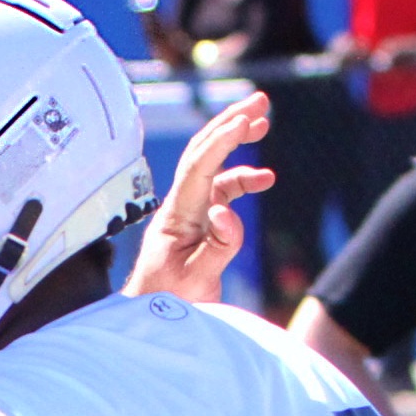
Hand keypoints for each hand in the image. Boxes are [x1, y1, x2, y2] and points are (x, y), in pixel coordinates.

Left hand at [124, 91, 273, 303]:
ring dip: (236, 142)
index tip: (246, 120)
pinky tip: (265, 179)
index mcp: (176, 216)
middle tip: (260, 100)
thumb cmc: (168, 300)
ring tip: (264, 122)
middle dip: (229, 123)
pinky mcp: (197, 221)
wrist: (150, 315)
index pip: (199, 167)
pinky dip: (242, 178)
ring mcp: (188, 211)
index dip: (222, 140)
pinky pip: (220, 189)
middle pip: (202, 153)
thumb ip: (217, 247)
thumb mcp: (195, 280)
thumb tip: (225, 211)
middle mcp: (180, 206)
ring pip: (212, 166)